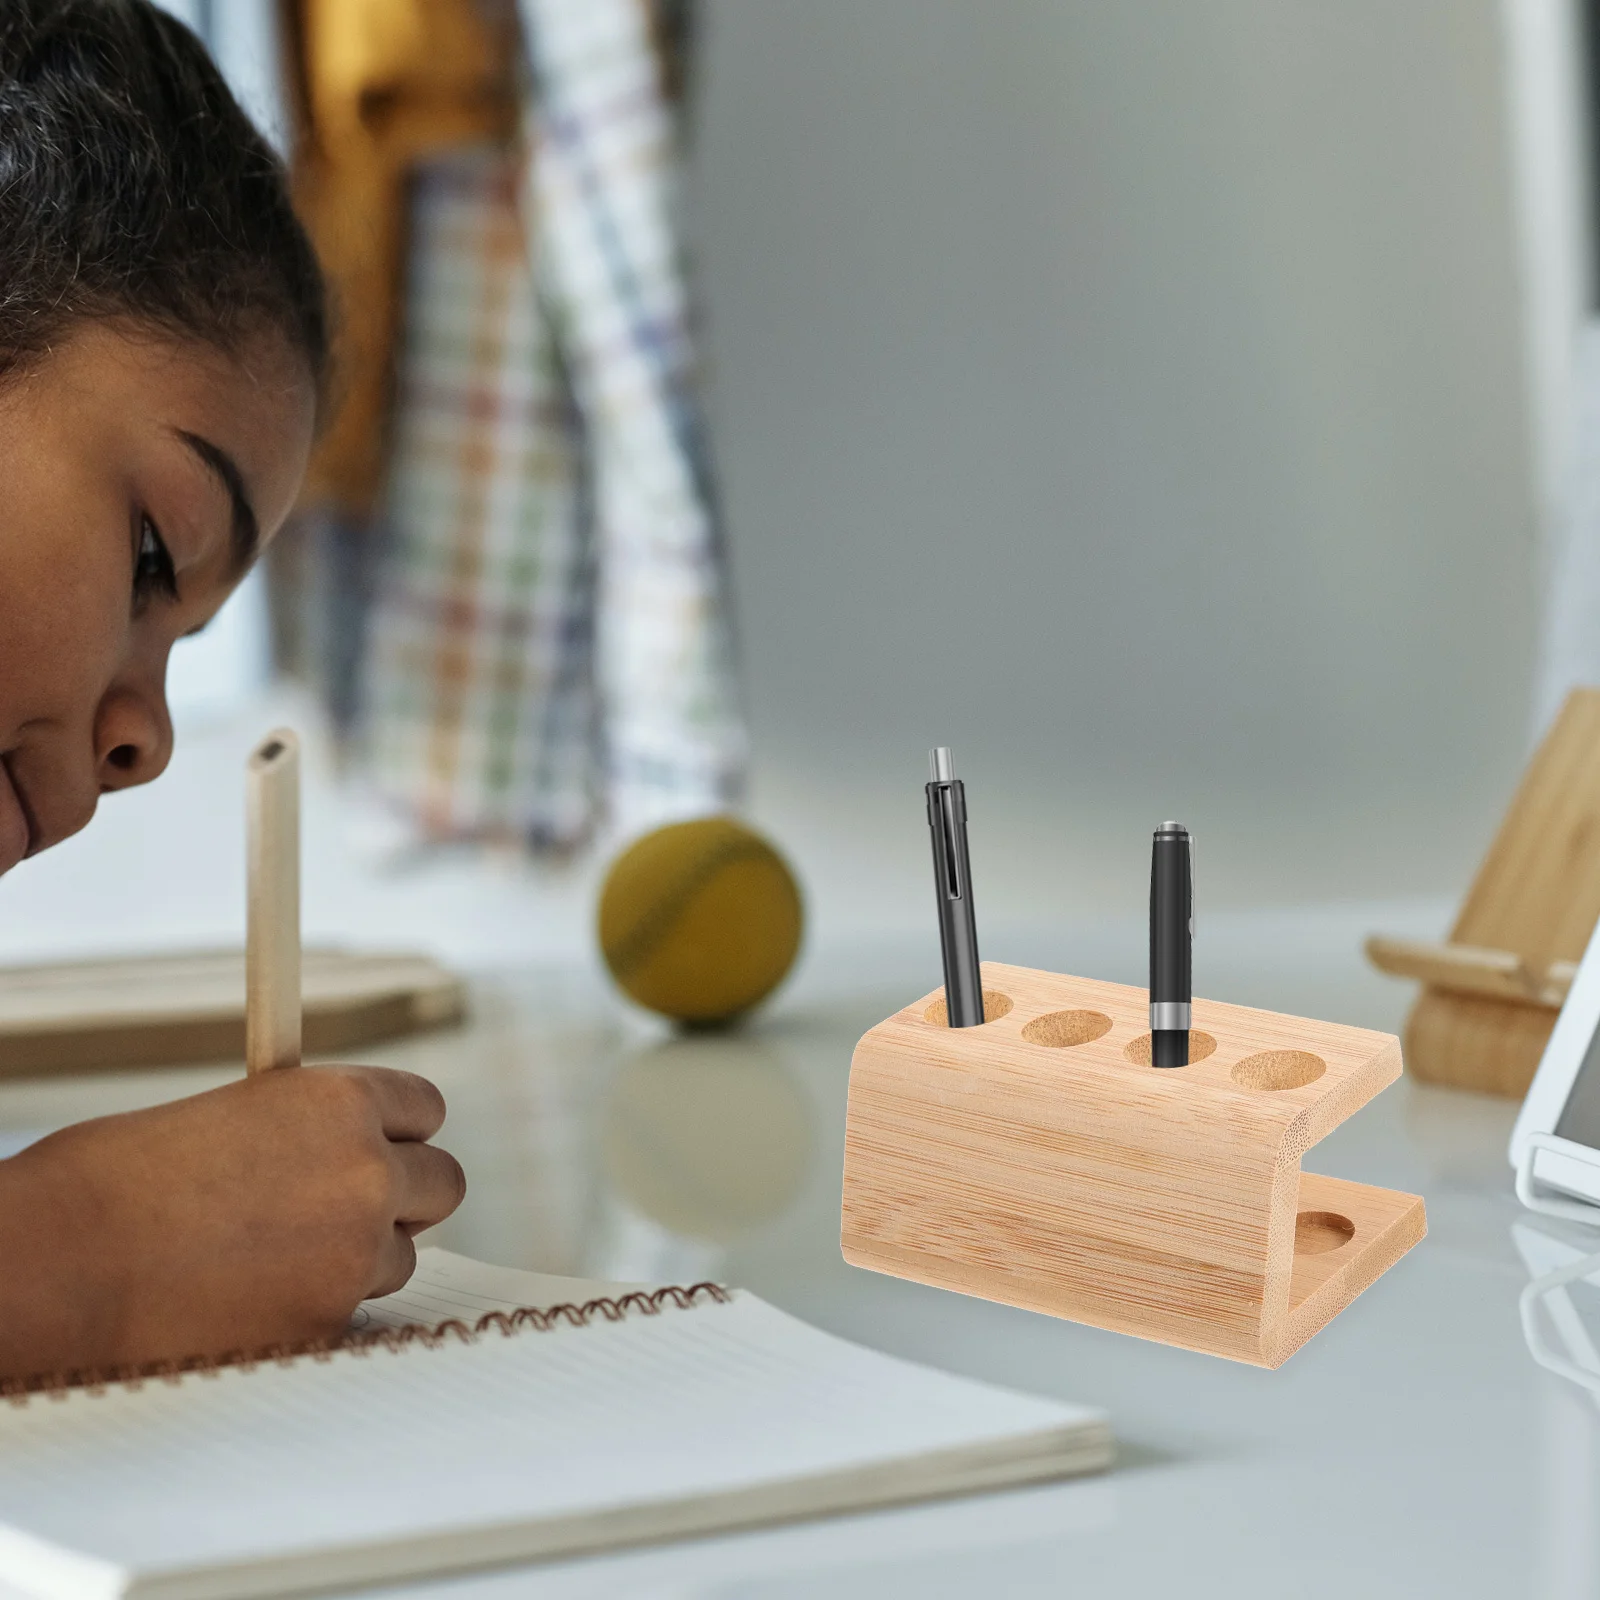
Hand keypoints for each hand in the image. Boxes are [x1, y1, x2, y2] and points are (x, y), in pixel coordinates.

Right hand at [0, 1065, 464, 1377]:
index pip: (425, 1108)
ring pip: (400, 1258)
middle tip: (352, 1209)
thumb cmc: (109, 1183)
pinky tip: (250, 1302)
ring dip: (357, 1260)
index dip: (399, 1129)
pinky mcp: (327, 1325)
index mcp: (340, 1101)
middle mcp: (366, 1172)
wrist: (50, 1267)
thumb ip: (302, 1129)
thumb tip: (338, 1145)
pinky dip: (316, 1311)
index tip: (386, 1143)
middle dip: (404, 1195)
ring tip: (269, 1260)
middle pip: (442, 1183)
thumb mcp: (227, 1118)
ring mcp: (353, 1255)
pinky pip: (351, 1316)